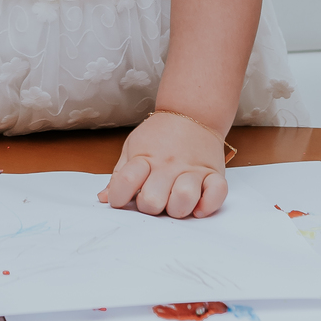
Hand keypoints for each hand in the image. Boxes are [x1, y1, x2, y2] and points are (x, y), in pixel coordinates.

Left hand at [98, 111, 227, 217]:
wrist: (191, 112)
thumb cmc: (159, 134)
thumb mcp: (133, 148)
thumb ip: (119, 175)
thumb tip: (104, 198)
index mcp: (145, 158)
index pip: (125, 183)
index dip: (118, 197)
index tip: (121, 199)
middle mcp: (168, 165)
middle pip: (153, 200)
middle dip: (148, 206)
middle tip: (151, 198)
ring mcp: (193, 169)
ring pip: (184, 198)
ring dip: (176, 208)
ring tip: (173, 202)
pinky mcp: (214, 173)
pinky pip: (216, 194)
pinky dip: (208, 205)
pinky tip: (198, 207)